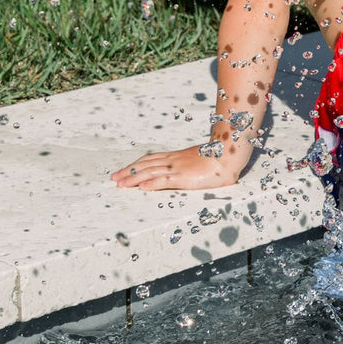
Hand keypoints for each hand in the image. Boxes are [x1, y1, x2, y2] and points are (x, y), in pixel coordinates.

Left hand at [112, 145, 242, 190]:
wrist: (228, 155)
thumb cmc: (218, 158)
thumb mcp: (200, 159)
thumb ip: (190, 164)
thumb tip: (186, 168)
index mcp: (177, 157)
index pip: (151, 159)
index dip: (136, 164)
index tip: (125, 169)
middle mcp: (173, 161)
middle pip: (145, 165)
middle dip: (128, 171)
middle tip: (114, 178)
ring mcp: (177, 168)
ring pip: (149, 172)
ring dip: (133, 178)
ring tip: (120, 184)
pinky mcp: (183, 177)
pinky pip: (163, 181)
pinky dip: (150, 184)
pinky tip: (141, 187)